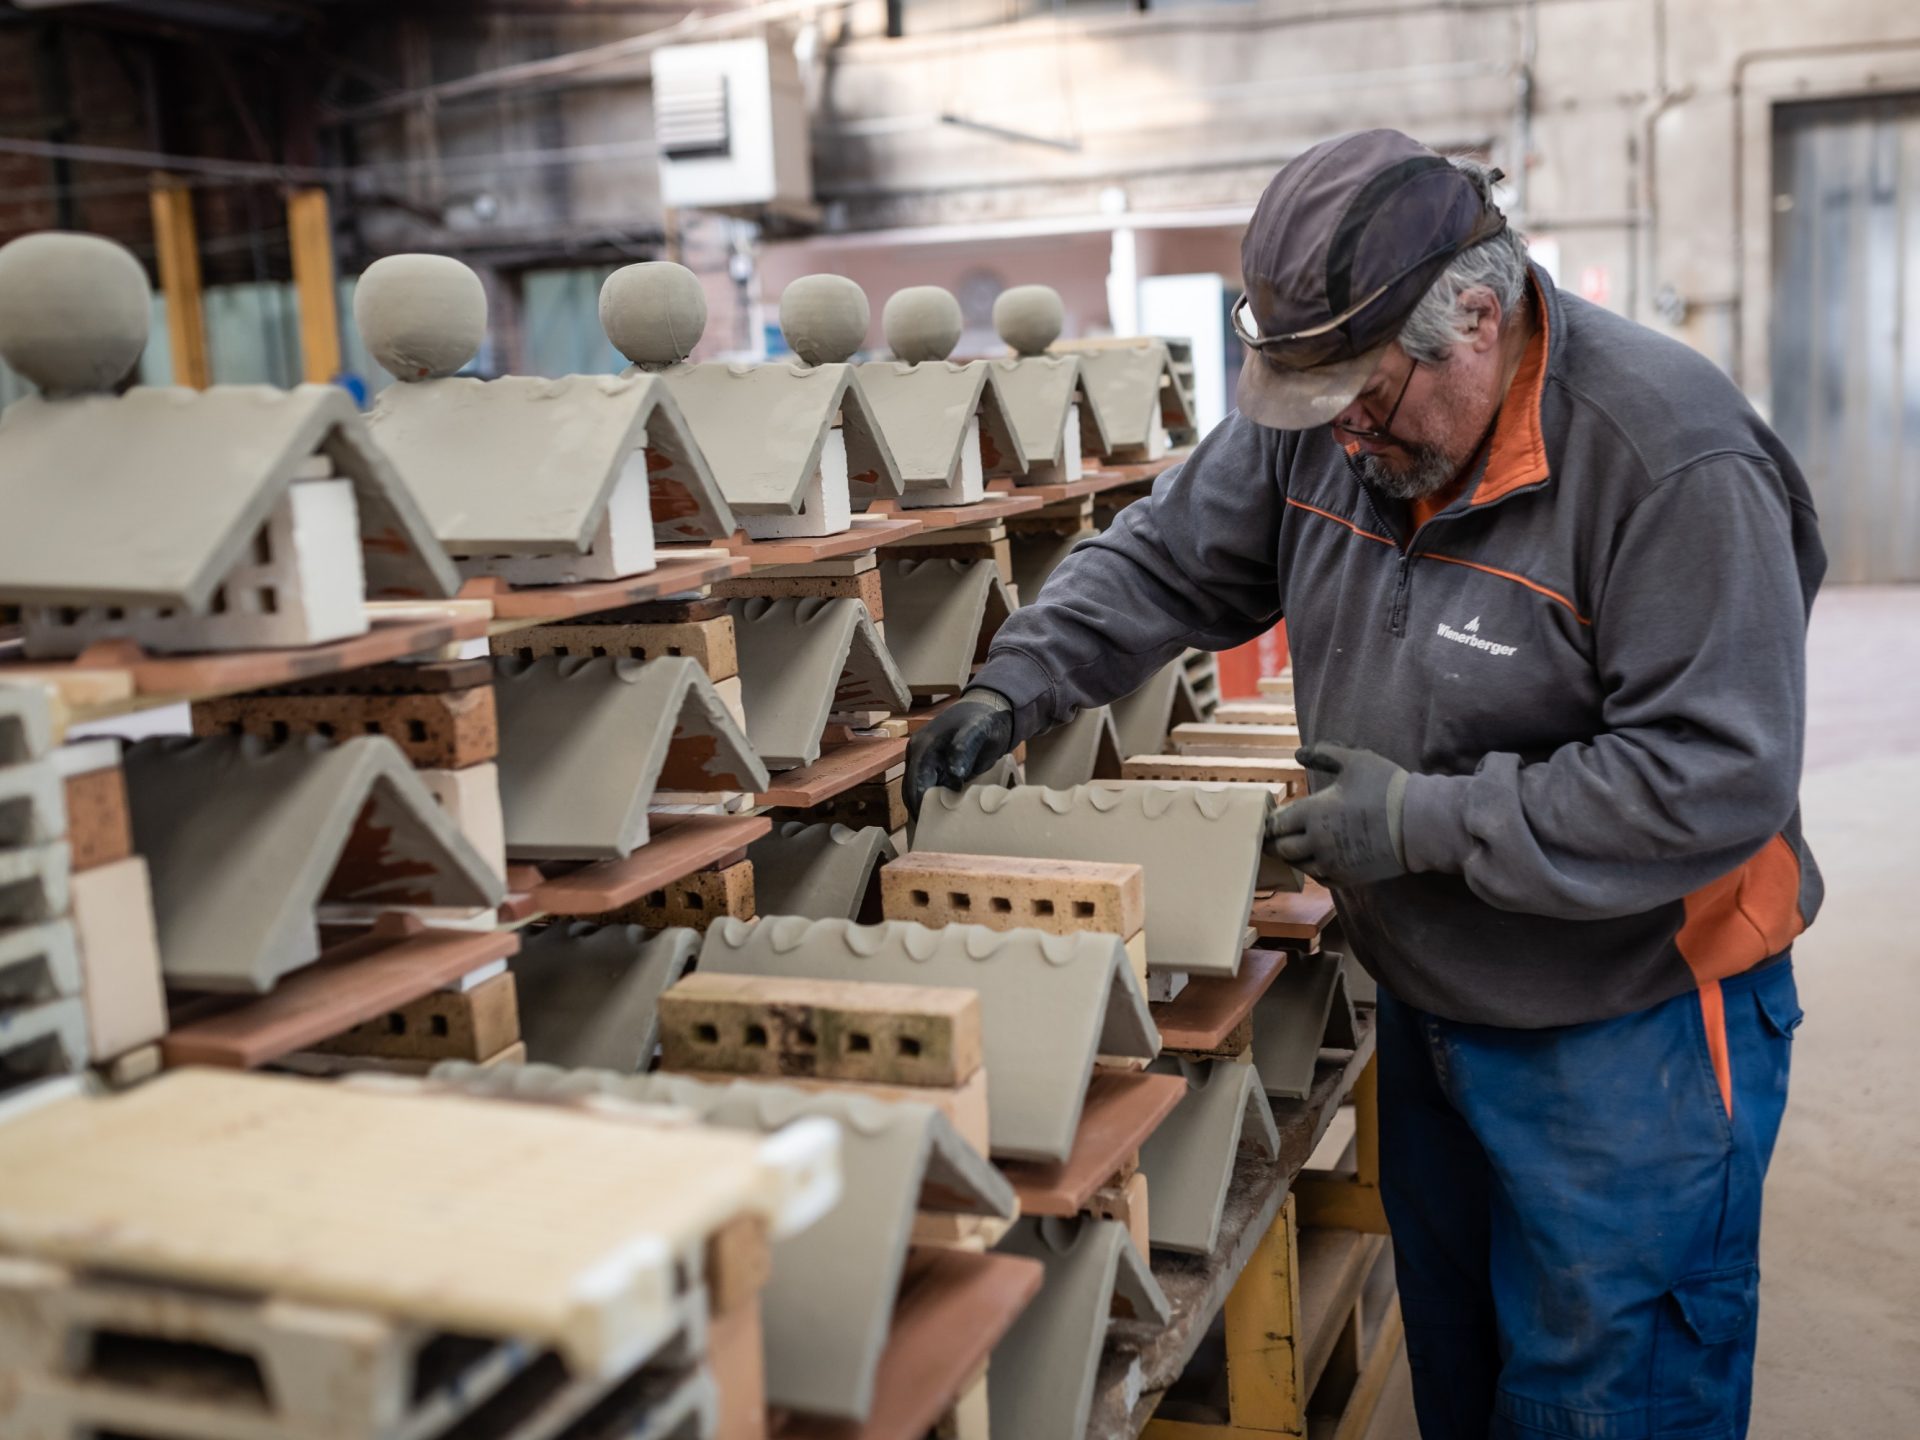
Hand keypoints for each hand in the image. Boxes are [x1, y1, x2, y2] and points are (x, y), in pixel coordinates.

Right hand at [905, 688, 1015, 819]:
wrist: (989, 706)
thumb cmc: (985, 719)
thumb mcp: (980, 731)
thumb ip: (964, 748)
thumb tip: (952, 772)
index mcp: (924, 746)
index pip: (914, 785)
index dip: (920, 809)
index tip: (930, 829)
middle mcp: (917, 751)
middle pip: (911, 790)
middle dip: (920, 811)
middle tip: (934, 834)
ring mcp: (922, 756)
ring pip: (917, 789)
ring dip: (926, 806)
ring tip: (939, 827)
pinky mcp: (931, 761)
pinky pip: (926, 784)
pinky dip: (933, 798)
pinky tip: (945, 812)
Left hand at [1268, 742, 1409, 886]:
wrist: (1420, 824)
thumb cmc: (1387, 788)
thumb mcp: (1356, 760)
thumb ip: (1325, 754)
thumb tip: (1298, 754)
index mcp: (1313, 812)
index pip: (1277, 824)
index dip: (1272, 821)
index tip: (1273, 818)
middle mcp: (1317, 841)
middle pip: (1282, 849)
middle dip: (1277, 841)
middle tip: (1278, 835)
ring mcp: (1332, 863)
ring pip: (1299, 866)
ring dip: (1294, 856)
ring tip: (1297, 846)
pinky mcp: (1347, 877)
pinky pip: (1319, 878)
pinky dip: (1313, 869)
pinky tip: (1318, 859)